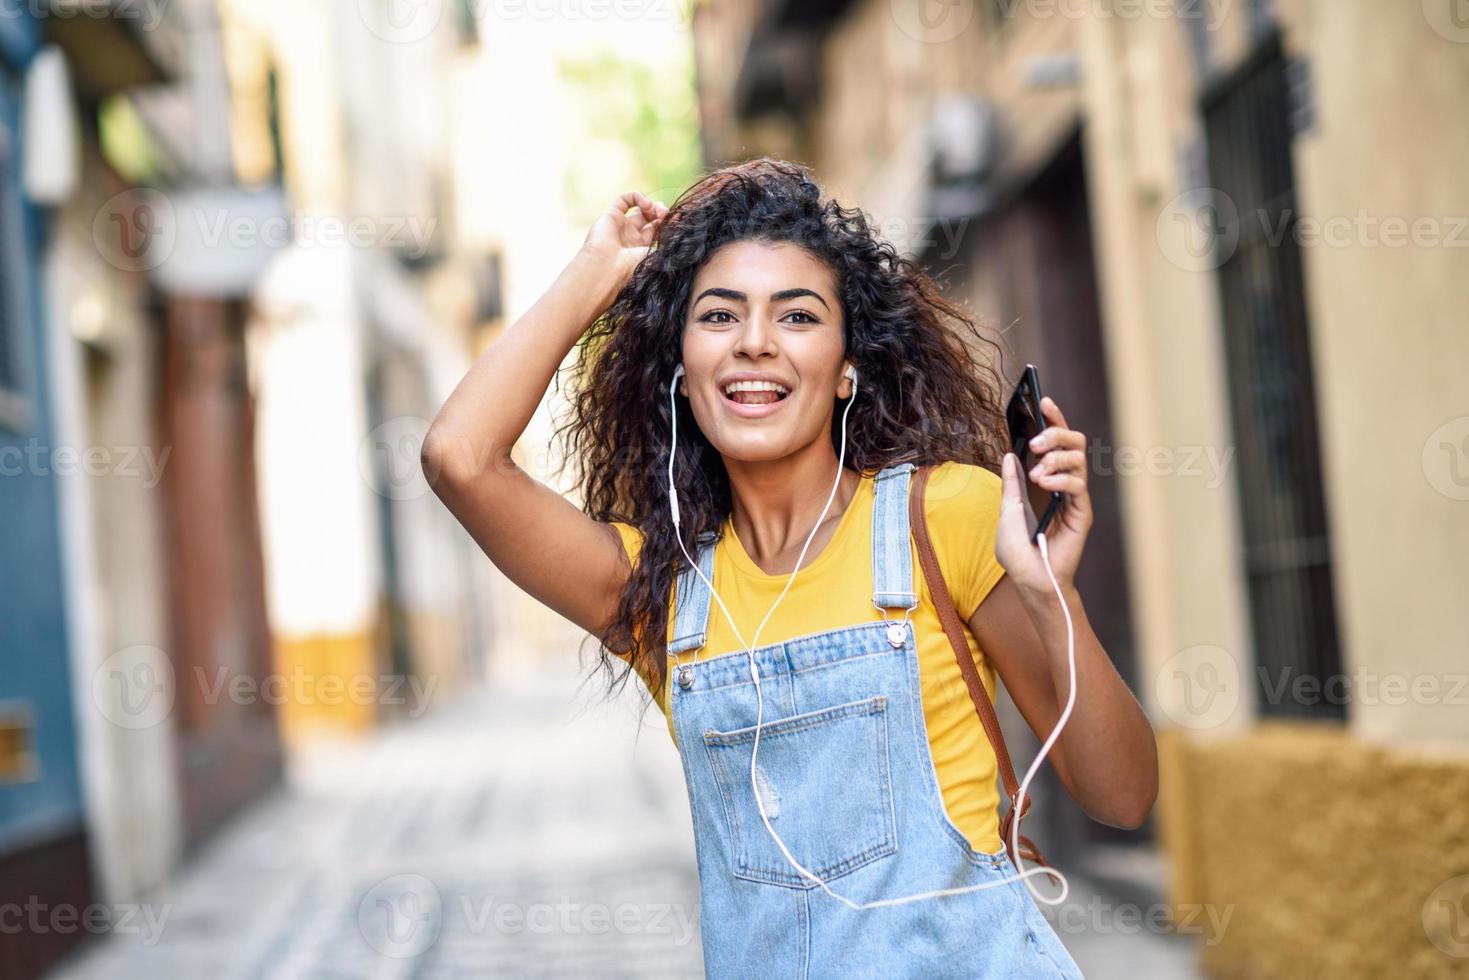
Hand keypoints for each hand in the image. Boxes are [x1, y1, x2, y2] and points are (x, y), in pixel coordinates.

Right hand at [580, 190, 667, 292]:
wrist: (606, 268)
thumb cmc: (631, 268)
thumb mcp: (655, 256)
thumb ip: (666, 243)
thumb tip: (678, 232)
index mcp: (642, 249)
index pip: (658, 229)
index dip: (668, 222)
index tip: (677, 220)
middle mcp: (632, 237)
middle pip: (651, 218)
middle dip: (661, 213)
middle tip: (665, 215)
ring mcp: (621, 226)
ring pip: (640, 208)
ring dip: (652, 205)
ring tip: (656, 210)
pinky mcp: (610, 215)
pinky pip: (624, 199)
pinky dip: (637, 196)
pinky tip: (645, 204)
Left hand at [995, 395, 1092, 597]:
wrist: (1030, 580)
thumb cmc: (1018, 552)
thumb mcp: (1006, 511)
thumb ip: (1011, 484)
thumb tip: (1009, 455)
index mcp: (1046, 481)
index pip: (1054, 443)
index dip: (1052, 420)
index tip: (1042, 401)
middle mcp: (1064, 485)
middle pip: (1073, 443)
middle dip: (1055, 434)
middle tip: (1035, 443)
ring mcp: (1074, 498)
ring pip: (1078, 459)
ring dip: (1055, 458)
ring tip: (1037, 474)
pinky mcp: (1082, 512)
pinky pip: (1078, 485)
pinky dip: (1061, 479)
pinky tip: (1045, 485)